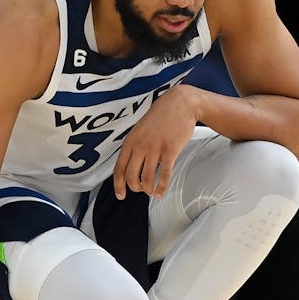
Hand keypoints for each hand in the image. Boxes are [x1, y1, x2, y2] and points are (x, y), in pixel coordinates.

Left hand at [112, 84, 197, 199]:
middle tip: (141, 190)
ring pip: (146, 179)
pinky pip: (163, 175)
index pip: (119, 169)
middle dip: (135, 188)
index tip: (121, 195)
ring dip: (148, 189)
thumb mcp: (140, 129)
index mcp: (130, 141)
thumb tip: (131, 165)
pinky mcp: (170, 151)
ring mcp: (154, 149)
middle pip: (131, 177)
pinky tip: (161, 192)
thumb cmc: (161, 117)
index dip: (118, 185)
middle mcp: (140, 146)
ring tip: (152, 191)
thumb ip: (134, 146)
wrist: (180, 104)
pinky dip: (161, 187)